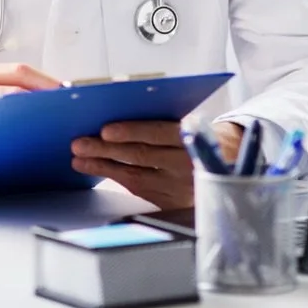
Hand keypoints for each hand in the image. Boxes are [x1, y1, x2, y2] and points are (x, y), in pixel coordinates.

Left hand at [70, 120, 244, 208]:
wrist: (229, 162)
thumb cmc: (199, 133)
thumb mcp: (189, 121)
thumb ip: (161, 120)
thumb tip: (117, 105)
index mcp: (192, 138)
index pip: (158, 133)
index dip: (131, 131)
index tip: (105, 130)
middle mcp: (186, 165)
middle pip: (140, 156)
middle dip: (105, 150)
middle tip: (79, 144)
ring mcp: (179, 188)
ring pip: (135, 176)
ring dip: (102, 166)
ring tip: (78, 158)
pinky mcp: (171, 202)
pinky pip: (138, 189)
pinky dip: (114, 178)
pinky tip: (95, 169)